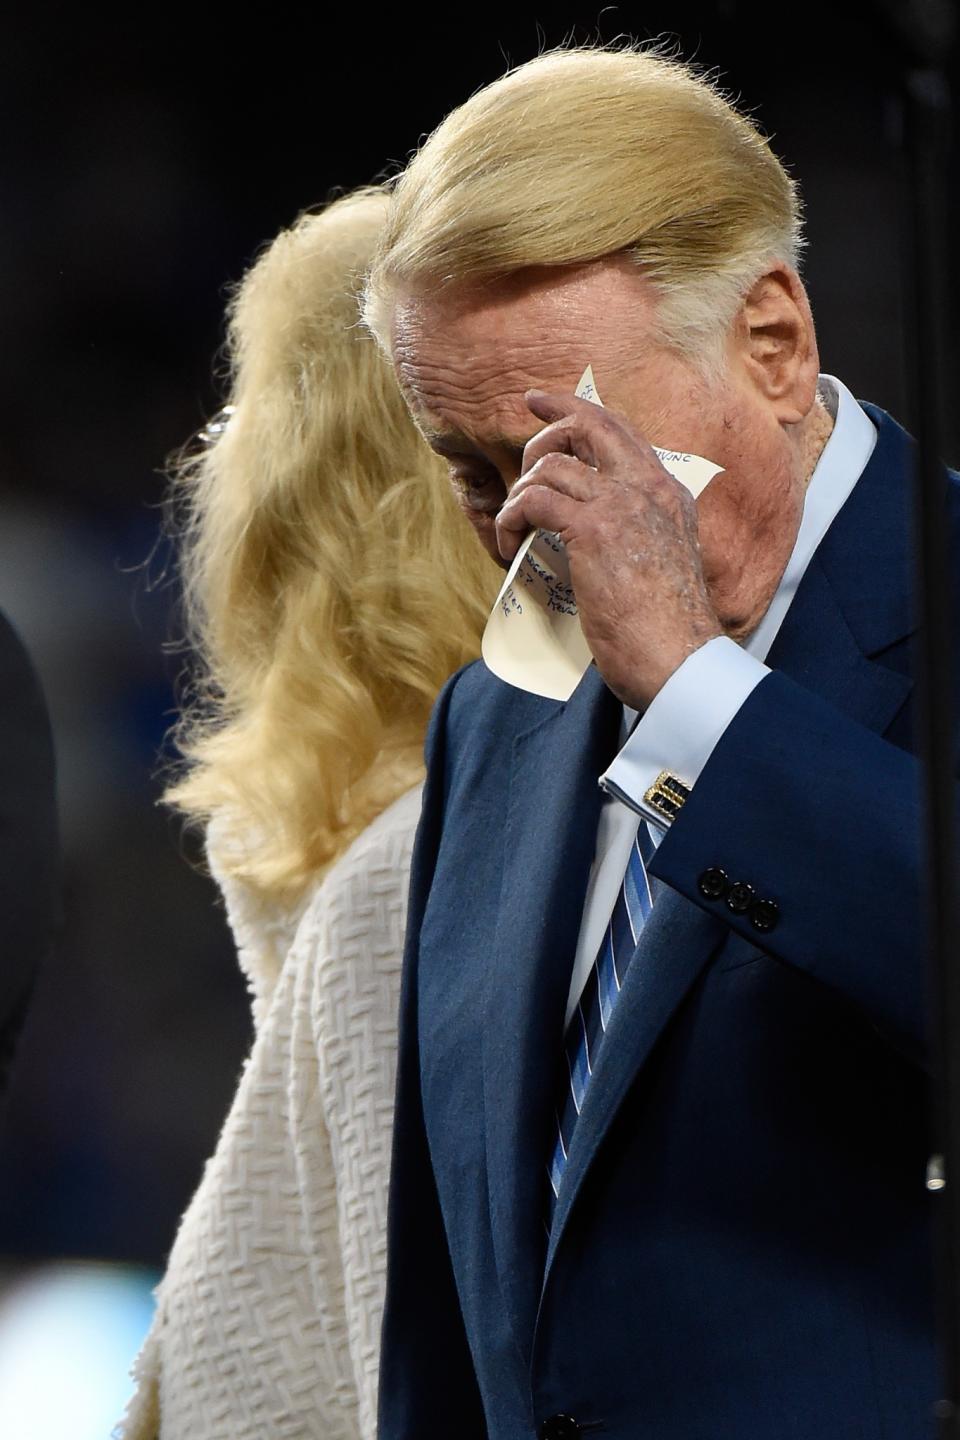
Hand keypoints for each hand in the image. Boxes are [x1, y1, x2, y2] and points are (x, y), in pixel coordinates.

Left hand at [495, 390, 722, 709]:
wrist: (680, 659)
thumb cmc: (668, 633)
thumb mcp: (662, 567)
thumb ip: (636, 543)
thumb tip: (588, 546)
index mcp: (669, 496)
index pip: (622, 434)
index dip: (580, 412)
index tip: (545, 406)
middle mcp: (649, 489)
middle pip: (590, 424)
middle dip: (547, 422)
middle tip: (519, 433)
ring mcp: (623, 505)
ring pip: (551, 465)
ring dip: (519, 493)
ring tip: (514, 529)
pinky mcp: (594, 530)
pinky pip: (534, 500)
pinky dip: (510, 519)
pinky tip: (511, 547)